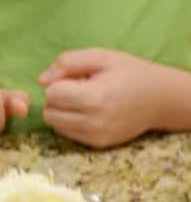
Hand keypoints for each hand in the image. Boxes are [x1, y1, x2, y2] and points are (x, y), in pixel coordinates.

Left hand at [39, 48, 160, 147]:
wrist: (159, 98)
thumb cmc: (129, 72)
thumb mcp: (100, 56)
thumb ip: (67, 63)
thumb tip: (41, 80)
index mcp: (95, 97)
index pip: (52, 94)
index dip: (59, 82)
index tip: (76, 78)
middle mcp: (94, 122)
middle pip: (49, 113)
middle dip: (56, 99)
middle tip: (77, 89)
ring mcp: (96, 137)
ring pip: (55, 126)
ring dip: (61, 112)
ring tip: (82, 100)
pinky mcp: (97, 145)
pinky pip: (67, 134)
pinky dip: (70, 122)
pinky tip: (87, 112)